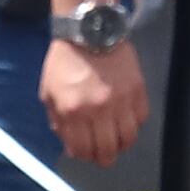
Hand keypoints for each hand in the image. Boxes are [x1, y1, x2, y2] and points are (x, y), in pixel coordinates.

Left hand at [42, 38, 147, 168]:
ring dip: (121, 145)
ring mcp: (121, 101)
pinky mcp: (137, 90)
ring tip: (116, 140)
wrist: (89, 32)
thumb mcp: (49, 92)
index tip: (84, 152)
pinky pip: (141, 119)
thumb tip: (69, 145)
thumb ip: (57, 121)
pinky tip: (125, 121)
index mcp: (73, 111)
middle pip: (107, 150)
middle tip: (103, 155)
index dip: (83, 156)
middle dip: (104, 158)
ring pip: (128, 139)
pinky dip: (134, 125)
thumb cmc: (65, 62)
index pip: (81, 150)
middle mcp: (98, 110)